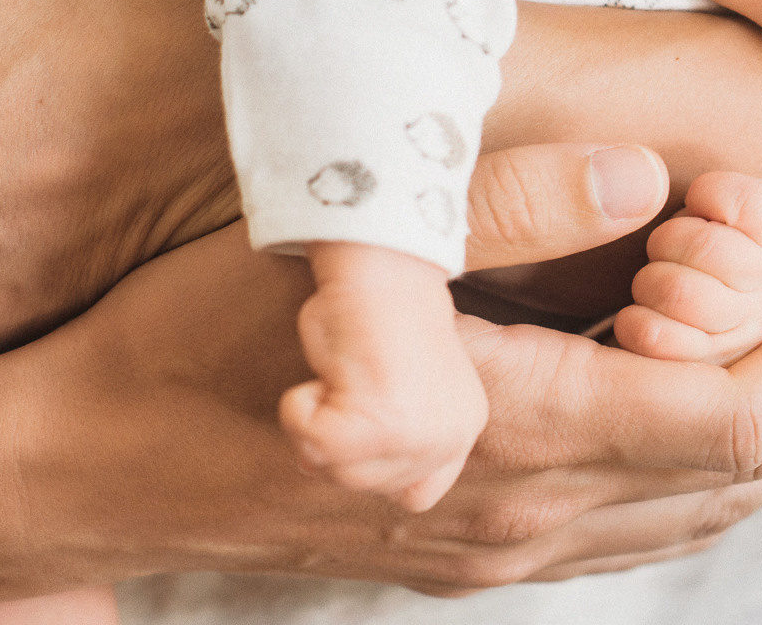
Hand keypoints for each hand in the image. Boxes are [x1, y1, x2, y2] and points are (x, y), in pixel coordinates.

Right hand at [0, 139, 761, 615]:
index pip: (726, 416)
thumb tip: (646, 182)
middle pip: (749, 463)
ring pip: (711, 499)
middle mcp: (527, 513)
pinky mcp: (484, 534)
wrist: (87, 466)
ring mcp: (507, 541)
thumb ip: (497, 214)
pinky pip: (653, 514)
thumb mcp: (329, 249)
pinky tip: (760, 423)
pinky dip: (735, 459)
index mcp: (508, 434)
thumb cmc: (189, 348)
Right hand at [282, 243, 488, 511]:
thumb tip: (356, 466)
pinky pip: (311, 445)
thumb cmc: (377, 312)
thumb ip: (395, 432)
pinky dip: (298, 410)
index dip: (372, 466)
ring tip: (338, 373)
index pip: (417, 495)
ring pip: (332, 470)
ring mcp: (418, 437)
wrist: (382, 267)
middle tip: (343, 382)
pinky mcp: (378, 427)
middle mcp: (450, 438)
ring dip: (315, 421)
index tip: (358, 424)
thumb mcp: (403, 387)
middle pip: (362, 485)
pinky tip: (322, 374)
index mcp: (462, 427)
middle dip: (334, 440)